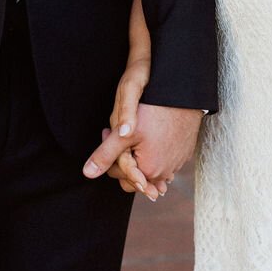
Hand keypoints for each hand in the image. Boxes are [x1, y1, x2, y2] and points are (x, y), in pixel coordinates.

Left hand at [84, 103, 201, 191]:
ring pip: (149, 165)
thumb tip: (87, 173)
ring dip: (139, 154)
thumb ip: (105, 155)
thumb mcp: (123, 134)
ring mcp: (177, 164)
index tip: (108, 132)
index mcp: (149, 172)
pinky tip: (150, 133)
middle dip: (124, 156)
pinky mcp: (184, 154)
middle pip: (135, 173)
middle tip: (118, 132)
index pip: (119, 175)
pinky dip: (154, 151)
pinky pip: (163, 159)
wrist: (182, 95)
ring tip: (134, 131)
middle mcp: (165, 174)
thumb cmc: (154, 111)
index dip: (109, 153)